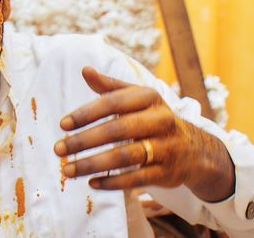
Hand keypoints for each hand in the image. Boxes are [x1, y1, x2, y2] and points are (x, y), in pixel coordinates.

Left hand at [55, 67, 235, 202]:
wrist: (195, 149)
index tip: (63, 125)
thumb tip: (85, 70)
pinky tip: (92, 183)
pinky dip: (113, 182)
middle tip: (59, 149)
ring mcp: (166, 148)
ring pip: (125, 157)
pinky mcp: (167, 173)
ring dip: (93, 164)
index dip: (87, 113)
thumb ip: (110, 87)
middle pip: (117, 131)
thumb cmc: (153, 118)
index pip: (113, 103)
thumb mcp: (137, 97)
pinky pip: (137, 179)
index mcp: (150, 98)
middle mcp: (160, 120)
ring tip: (68, 170)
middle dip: (84, 141)